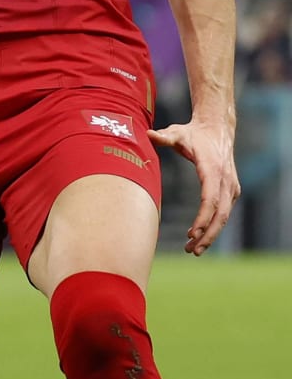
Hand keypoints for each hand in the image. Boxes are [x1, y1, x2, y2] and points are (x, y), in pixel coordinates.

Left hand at [148, 118, 239, 254]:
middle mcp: (226, 180)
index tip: (191, 233)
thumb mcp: (177, 133)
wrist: (217, 128)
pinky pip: (224, 212)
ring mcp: (231, 186)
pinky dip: (214, 226)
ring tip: (193, 249)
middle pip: (221, 214)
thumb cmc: (193, 133)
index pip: (210, 199)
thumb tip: (147, 134)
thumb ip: (163, 136)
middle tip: (192, 250)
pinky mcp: (231, 190)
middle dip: (208, 234)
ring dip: (211, 235)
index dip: (203, 218)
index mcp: (213, 169)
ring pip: (224, 216)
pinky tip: (199, 236)